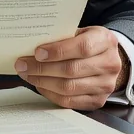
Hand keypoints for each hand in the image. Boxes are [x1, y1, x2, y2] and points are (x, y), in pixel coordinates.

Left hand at [14, 27, 128, 109]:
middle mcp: (110, 64)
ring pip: (68, 87)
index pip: (82, 47)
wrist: (108, 59)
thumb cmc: (88, 42)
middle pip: (72, 70)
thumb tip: (32, 46)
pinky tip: (39, 84)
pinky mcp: (98, 101)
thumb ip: (63, 37)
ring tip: (27, 74)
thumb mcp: (81, 32)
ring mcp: (105, 85)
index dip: (58, 51)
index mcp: (106, 41)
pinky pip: (69, 101)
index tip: (37, 53)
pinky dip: (50, 93)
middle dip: (42, 68)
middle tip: (23, 65)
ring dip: (43, 82)